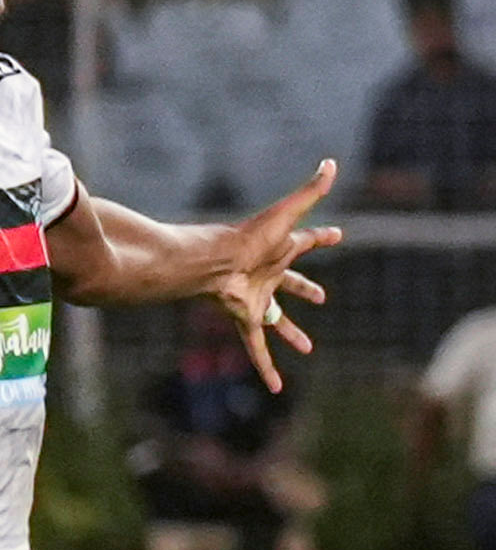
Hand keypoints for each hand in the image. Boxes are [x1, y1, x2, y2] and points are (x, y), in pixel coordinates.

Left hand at [208, 158, 339, 392]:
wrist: (212, 262)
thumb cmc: (249, 237)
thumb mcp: (287, 213)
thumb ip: (310, 189)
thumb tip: (331, 162)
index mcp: (280, 251)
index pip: (306, 241)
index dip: (322, 237)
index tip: (336, 235)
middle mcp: (268, 275)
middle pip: (291, 284)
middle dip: (305, 288)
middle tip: (321, 297)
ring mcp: (257, 299)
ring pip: (277, 320)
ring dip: (292, 332)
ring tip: (307, 348)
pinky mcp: (246, 319)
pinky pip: (256, 349)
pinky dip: (266, 368)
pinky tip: (275, 387)